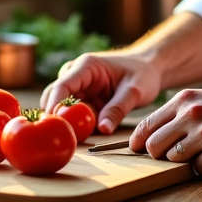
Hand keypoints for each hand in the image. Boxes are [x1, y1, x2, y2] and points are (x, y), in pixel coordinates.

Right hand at [41, 50, 162, 133]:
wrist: (149, 69)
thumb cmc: (143, 74)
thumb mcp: (134, 91)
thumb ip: (117, 109)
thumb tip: (103, 129)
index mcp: (86, 66)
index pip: (63, 85)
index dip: (55, 105)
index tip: (53, 125)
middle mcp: (76, 75)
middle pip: (54, 96)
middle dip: (55, 116)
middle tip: (60, 135)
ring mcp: (78, 88)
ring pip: (60, 106)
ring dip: (66, 121)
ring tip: (74, 135)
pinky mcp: (83, 100)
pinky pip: (73, 114)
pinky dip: (75, 124)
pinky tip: (82, 133)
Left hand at [128, 88, 201, 174]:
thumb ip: (182, 112)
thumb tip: (155, 132)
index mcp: (185, 99)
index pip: (146, 125)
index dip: (139, 141)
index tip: (139, 150)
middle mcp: (190, 115)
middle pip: (153, 145)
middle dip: (161, 154)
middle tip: (176, 154)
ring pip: (172, 159)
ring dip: (185, 161)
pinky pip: (198, 170)